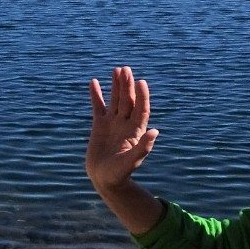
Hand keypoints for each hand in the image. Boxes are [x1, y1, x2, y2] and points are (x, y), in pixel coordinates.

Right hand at [86, 66, 159, 192]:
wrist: (105, 179)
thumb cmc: (120, 174)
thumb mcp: (131, 161)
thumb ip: (143, 147)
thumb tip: (155, 131)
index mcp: (135, 131)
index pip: (140, 109)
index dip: (141, 96)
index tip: (140, 82)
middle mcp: (125, 124)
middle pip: (128, 101)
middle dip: (127, 85)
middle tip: (125, 69)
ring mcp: (112, 123)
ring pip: (115, 100)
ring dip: (116, 86)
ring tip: (116, 70)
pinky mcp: (99, 125)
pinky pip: (98, 106)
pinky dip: (96, 95)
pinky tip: (94, 82)